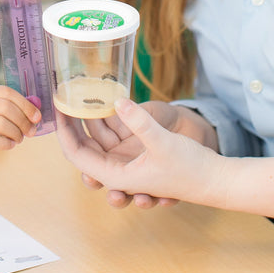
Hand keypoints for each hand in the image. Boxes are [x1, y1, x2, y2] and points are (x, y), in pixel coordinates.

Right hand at [0, 85, 40, 177]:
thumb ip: (6, 110)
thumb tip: (35, 110)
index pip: (5, 92)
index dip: (25, 104)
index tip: (37, 116)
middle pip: (5, 107)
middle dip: (23, 120)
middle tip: (30, 131)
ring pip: (0, 124)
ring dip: (16, 133)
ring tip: (18, 139)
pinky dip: (6, 144)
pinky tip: (9, 145)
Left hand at [57, 99, 224, 210]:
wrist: (215, 179)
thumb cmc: (191, 169)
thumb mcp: (164, 143)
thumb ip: (140, 123)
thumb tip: (117, 101)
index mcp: (117, 176)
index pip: (77, 156)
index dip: (64, 133)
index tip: (58, 109)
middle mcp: (118, 170)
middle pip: (83, 146)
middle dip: (72, 123)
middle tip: (62, 96)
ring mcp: (127, 161)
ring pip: (97, 139)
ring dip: (88, 119)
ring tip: (78, 93)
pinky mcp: (137, 153)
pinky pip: (114, 135)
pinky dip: (106, 119)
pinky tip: (102, 101)